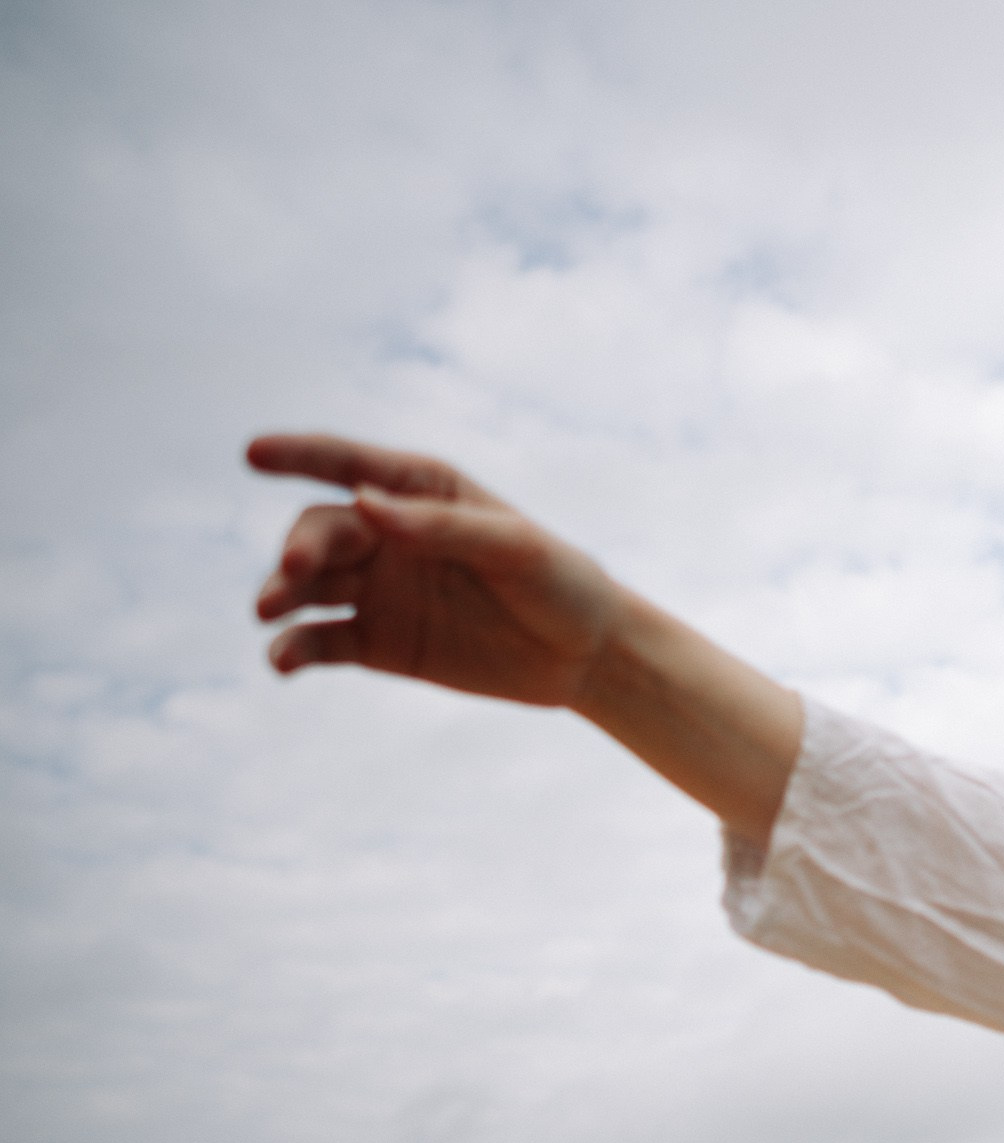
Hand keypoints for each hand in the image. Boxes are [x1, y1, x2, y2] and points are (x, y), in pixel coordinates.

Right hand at [249, 433, 626, 707]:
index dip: (298, 456)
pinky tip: (281, 662)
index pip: (349, 464)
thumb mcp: (514, 546)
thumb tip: (363, 502)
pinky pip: (321, 642)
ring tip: (268, 612)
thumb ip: (441, 526)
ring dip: (282, 594)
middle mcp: (388, 534)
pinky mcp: (376, 643)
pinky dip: (294, 650)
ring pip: (309, 585)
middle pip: (322, 531)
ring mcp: (377, 589)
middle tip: (292, 571)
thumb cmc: (560, 581)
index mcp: (422, 491)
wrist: (586, 655)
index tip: (253, 455)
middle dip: (299, 547)